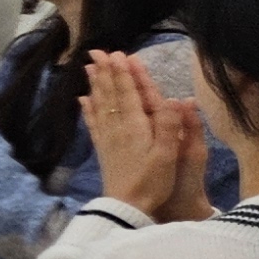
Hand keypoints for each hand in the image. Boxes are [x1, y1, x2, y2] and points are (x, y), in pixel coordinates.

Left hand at [77, 52, 208, 220]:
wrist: (127, 206)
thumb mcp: (169, 155)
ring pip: (100, 105)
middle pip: (111, 94)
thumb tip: (176, 98)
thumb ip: (171, 126)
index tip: (118, 53)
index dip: (124, 73)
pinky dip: (88, 109)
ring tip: (89, 68)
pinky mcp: (103, 149)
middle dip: (106, 72)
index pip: (129, 93)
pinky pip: (93, 123)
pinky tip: (83, 100)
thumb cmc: (152, 182)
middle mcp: (118, 127)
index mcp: (136, 126)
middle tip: (98, 52)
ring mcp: (108, 138)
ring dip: (96, 85)